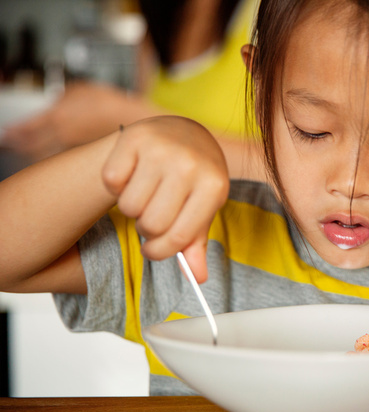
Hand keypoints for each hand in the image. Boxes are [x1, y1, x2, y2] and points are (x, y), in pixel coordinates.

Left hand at [1, 82, 137, 159]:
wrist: (130, 119)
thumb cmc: (109, 103)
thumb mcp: (79, 90)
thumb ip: (60, 100)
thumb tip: (52, 106)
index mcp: (57, 116)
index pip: (25, 128)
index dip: (13, 132)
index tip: (7, 133)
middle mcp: (61, 134)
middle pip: (30, 145)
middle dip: (18, 145)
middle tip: (9, 144)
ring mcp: (72, 147)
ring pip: (44, 154)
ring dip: (33, 153)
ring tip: (26, 152)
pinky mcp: (82, 154)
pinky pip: (60, 158)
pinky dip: (51, 158)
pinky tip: (50, 158)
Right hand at [102, 116, 229, 282]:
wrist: (186, 133)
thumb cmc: (195, 179)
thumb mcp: (203, 209)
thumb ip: (196, 243)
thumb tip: (197, 278)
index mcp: (213, 186)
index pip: (178, 237)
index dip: (160, 252)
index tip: (152, 250)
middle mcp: (189, 165)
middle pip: (151, 225)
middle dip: (147, 228)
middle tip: (152, 215)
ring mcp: (162, 149)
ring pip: (129, 206)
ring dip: (132, 208)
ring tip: (145, 195)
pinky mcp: (134, 137)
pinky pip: (111, 180)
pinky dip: (116, 185)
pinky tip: (132, 175)